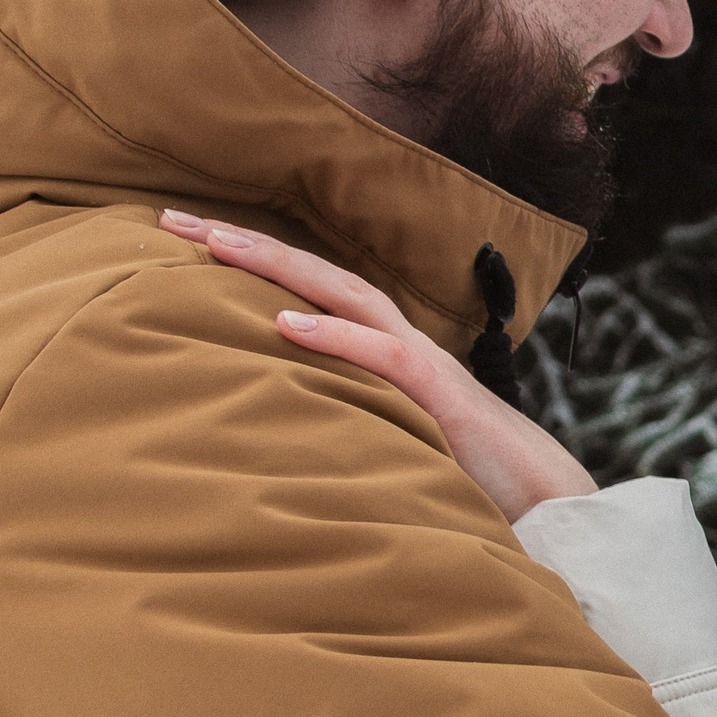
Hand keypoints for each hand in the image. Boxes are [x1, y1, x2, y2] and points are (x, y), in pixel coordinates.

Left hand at [158, 210, 597, 520]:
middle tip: (170, 220)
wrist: (546, 497)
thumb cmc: (470, 476)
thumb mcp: (391, 441)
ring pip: (345, 294)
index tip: (184, 244)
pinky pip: (382, 356)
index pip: (310, 292)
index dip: (250, 264)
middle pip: (316, 275)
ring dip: (279, 267)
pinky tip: (285, 323)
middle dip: (244, 243)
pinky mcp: (438, 395)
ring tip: (217, 247)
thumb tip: (281, 423)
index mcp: (384, 352)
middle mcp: (399, 342)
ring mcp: (421, 363)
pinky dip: (334, 336)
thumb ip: (346, 421)